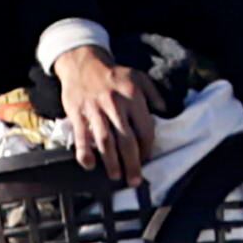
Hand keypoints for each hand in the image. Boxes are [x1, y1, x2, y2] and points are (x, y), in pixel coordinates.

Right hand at [49, 46, 155, 181]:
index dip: (148, 148)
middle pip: (127, 140)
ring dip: (111, 163)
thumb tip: (165, 112)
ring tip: (116, 176)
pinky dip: (85, 153)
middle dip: (133, 163)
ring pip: (105, 141)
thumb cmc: (113, 74)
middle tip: (135, 180)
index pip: (145, 129)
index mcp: (133, 96)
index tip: (147, 160)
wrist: (82, 62)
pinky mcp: (77, 113)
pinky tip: (89, 165)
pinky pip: (81, 136)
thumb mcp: (138, 77)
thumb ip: (154, 94)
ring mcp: (95, 109)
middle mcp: (115, 104)